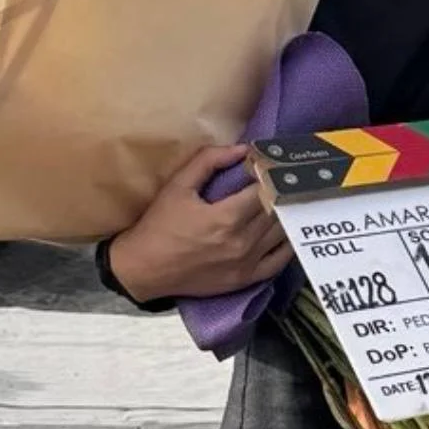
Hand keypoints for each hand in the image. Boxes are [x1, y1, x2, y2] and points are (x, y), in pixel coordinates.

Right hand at [107, 144, 291, 301]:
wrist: (142, 270)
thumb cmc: (158, 225)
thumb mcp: (178, 186)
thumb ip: (209, 161)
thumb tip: (243, 149)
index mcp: (226, 217)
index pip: (266, 189)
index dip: (270, 175)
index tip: (268, 166)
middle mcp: (241, 242)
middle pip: (277, 210)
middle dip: (279, 192)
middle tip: (278, 180)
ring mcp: (246, 263)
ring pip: (282, 232)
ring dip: (284, 214)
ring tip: (281, 201)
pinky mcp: (245, 279)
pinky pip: (279, 261)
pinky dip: (287, 244)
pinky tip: (285, 230)